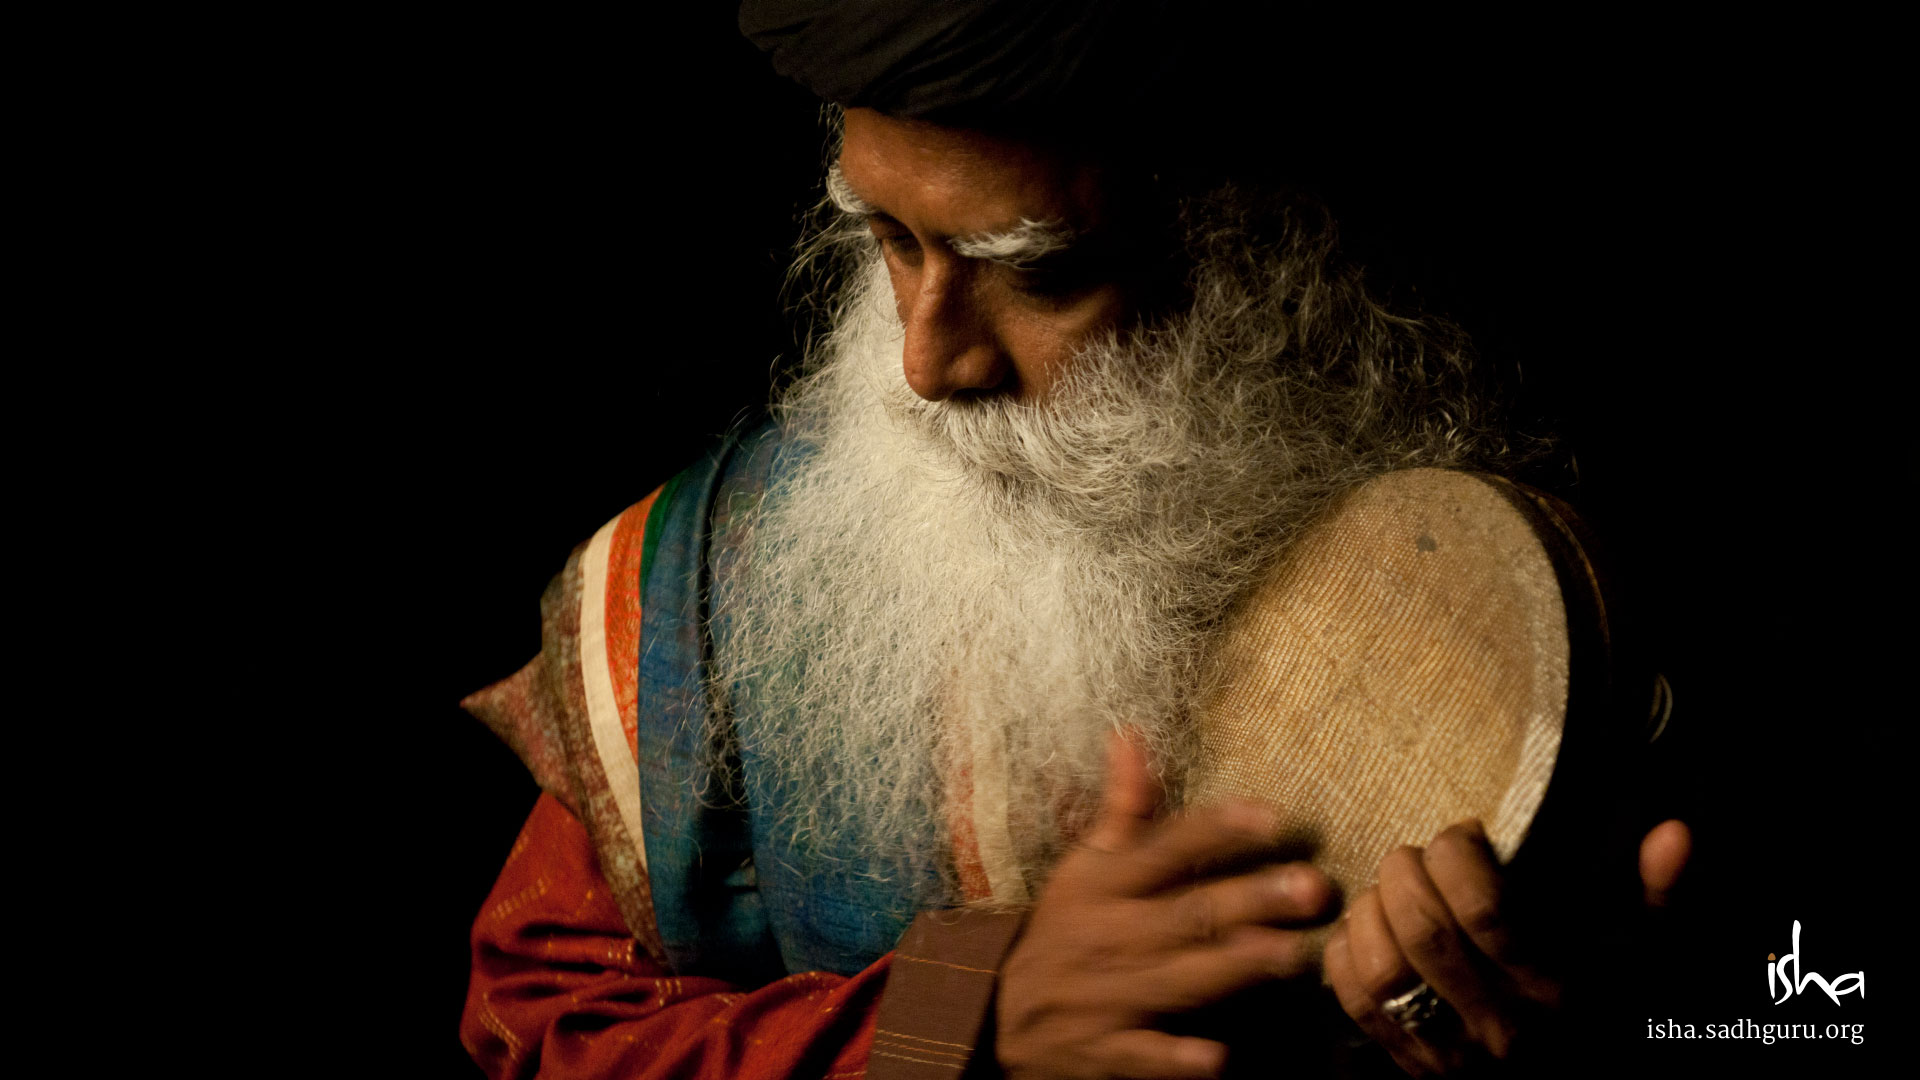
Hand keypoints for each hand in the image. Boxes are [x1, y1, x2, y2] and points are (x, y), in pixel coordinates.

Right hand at [995, 732, 1336, 1078]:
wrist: (996, 1015)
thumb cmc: (1060, 929)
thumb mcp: (1082, 865)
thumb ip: (1122, 807)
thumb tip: (1132, 734)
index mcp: (1103, 885)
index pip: (1164, 848)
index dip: (1216, 830)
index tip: (1272, 817)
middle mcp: (1109, 935)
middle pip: (1187, 914)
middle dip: (1250, 900)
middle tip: (1313, 887)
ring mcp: (1108, 996)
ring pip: (1178, 979)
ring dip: (1236, 968)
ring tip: (1296, 955)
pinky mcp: (1107, 1052)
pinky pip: (1143, 1055)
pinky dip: (1177, 1058)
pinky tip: (1218, 1058)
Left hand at [1324, 818, 1692, 1074]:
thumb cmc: (1604, 1012)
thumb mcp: (1640, 956)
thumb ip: (1657, 895)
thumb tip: (1673, 834)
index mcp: (1556, 992)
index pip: (1484, 909)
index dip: (1457, 854)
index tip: (1464, 836)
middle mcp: (1501, 1029)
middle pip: (1423, 931)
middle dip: (1404, 872)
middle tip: (1413, 855)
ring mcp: (1451, 1056)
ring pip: (1381, 968)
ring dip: (1371, 912)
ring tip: (1389, 892)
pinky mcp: (1411, 1069)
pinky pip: (1356, 1006)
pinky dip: (1346, 957)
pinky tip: (1367, 931)